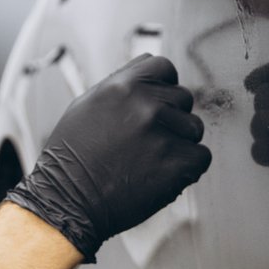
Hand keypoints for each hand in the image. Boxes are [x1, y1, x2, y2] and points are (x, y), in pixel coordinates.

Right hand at [6, 55, 212, 259]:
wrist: (67, 202)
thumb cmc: (71, 156)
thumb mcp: (86, 105)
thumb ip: (121, 83)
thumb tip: (149, 68)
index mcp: (123, 86)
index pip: (164, 67)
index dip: (162, 86)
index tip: (155, 105)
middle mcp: (146, 106)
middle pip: (183, 98)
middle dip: (170, 117)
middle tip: (145, 142)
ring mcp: (163, 135)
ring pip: (194, 128)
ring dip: (180, 143)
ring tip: (150, 160)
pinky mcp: (177, 165)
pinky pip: (201, 157)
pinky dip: (187, 169)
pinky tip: (162, 175)